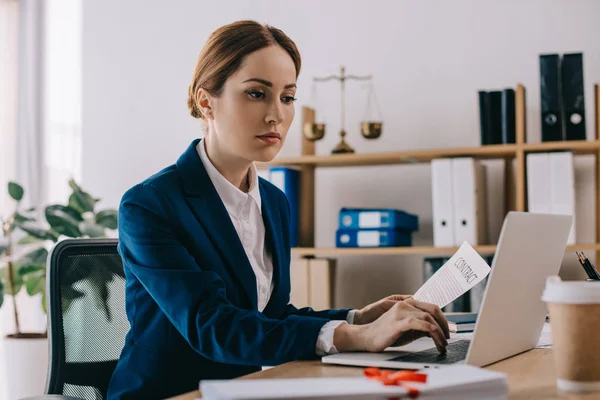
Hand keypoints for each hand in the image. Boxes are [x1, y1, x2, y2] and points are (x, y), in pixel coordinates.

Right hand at [334, 300, 449, 353]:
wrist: (366, 337)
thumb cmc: (385, 334)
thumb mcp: (406, 329)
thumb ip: (420, 326)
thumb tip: (436, 330)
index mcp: (407, 304)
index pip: (431, 307)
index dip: (442, 319)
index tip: (447, 331)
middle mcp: (404, 304)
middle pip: (432, 310)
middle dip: (444, 325)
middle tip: (448, 338)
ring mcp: (401, 312)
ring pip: (428, 318)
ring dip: (439, 332)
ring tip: (442, 344)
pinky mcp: (397, 323)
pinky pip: (419, 324)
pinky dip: (431, 331)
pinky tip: (435, 339)